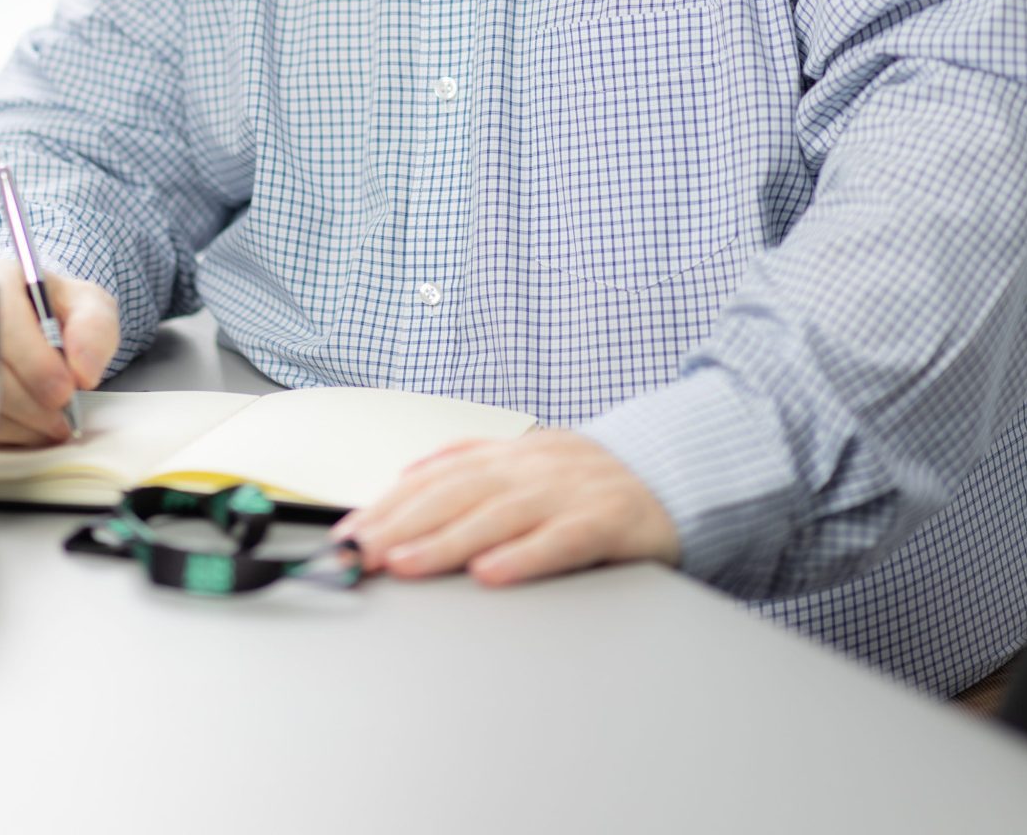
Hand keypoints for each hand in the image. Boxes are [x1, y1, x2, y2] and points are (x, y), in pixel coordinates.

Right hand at [0, 255, 119, 446]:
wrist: (37, 327)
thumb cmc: (58, 312)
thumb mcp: (88, 305)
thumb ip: (95, 327)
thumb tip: (82, 371)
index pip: (3, 317)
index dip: (34, 360)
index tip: (64, 389)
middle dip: (28, 398)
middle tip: (60, 416)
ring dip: (20, 419)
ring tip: (52, 422)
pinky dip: (7, 432)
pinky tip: (32, 426)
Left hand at [333, 429, 680, 584]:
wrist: (679, 470)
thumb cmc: (592, 480)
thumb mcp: (529, 460)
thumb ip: (472, 462)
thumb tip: (407, 471)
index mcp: (511, 453)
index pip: (436, 477)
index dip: (389, 504)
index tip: (347, 534)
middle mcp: (534, 466)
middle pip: (457, 492)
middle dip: (401, 523)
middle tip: (358, 553)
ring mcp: (572, 491)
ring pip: (500, 514)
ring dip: (446, 540)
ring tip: (404, 562)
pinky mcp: (610, 520)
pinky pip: (563, 540)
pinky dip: (525, 555)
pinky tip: (491, 574)